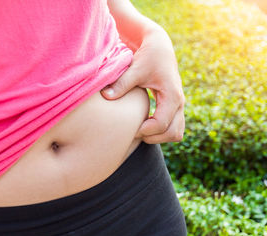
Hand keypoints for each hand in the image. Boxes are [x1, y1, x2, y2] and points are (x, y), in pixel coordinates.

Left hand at [100, 26, 184, 143]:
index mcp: (172, 95)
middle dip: (153, 137)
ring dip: (159, 137)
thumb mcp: (134, 68)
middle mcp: (179, 102)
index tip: (130, 129)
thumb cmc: (148, 57)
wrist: (159, 48)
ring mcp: (179, 106)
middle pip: (173, 133)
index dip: (144, 131)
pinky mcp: (175, 107)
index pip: (161, 124)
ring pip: (176, 133)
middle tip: (134, 132)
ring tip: (140, 129)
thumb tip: (106, 96)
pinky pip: (174, 128)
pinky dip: (161, 132)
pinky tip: (144, 124)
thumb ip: (121, 83)